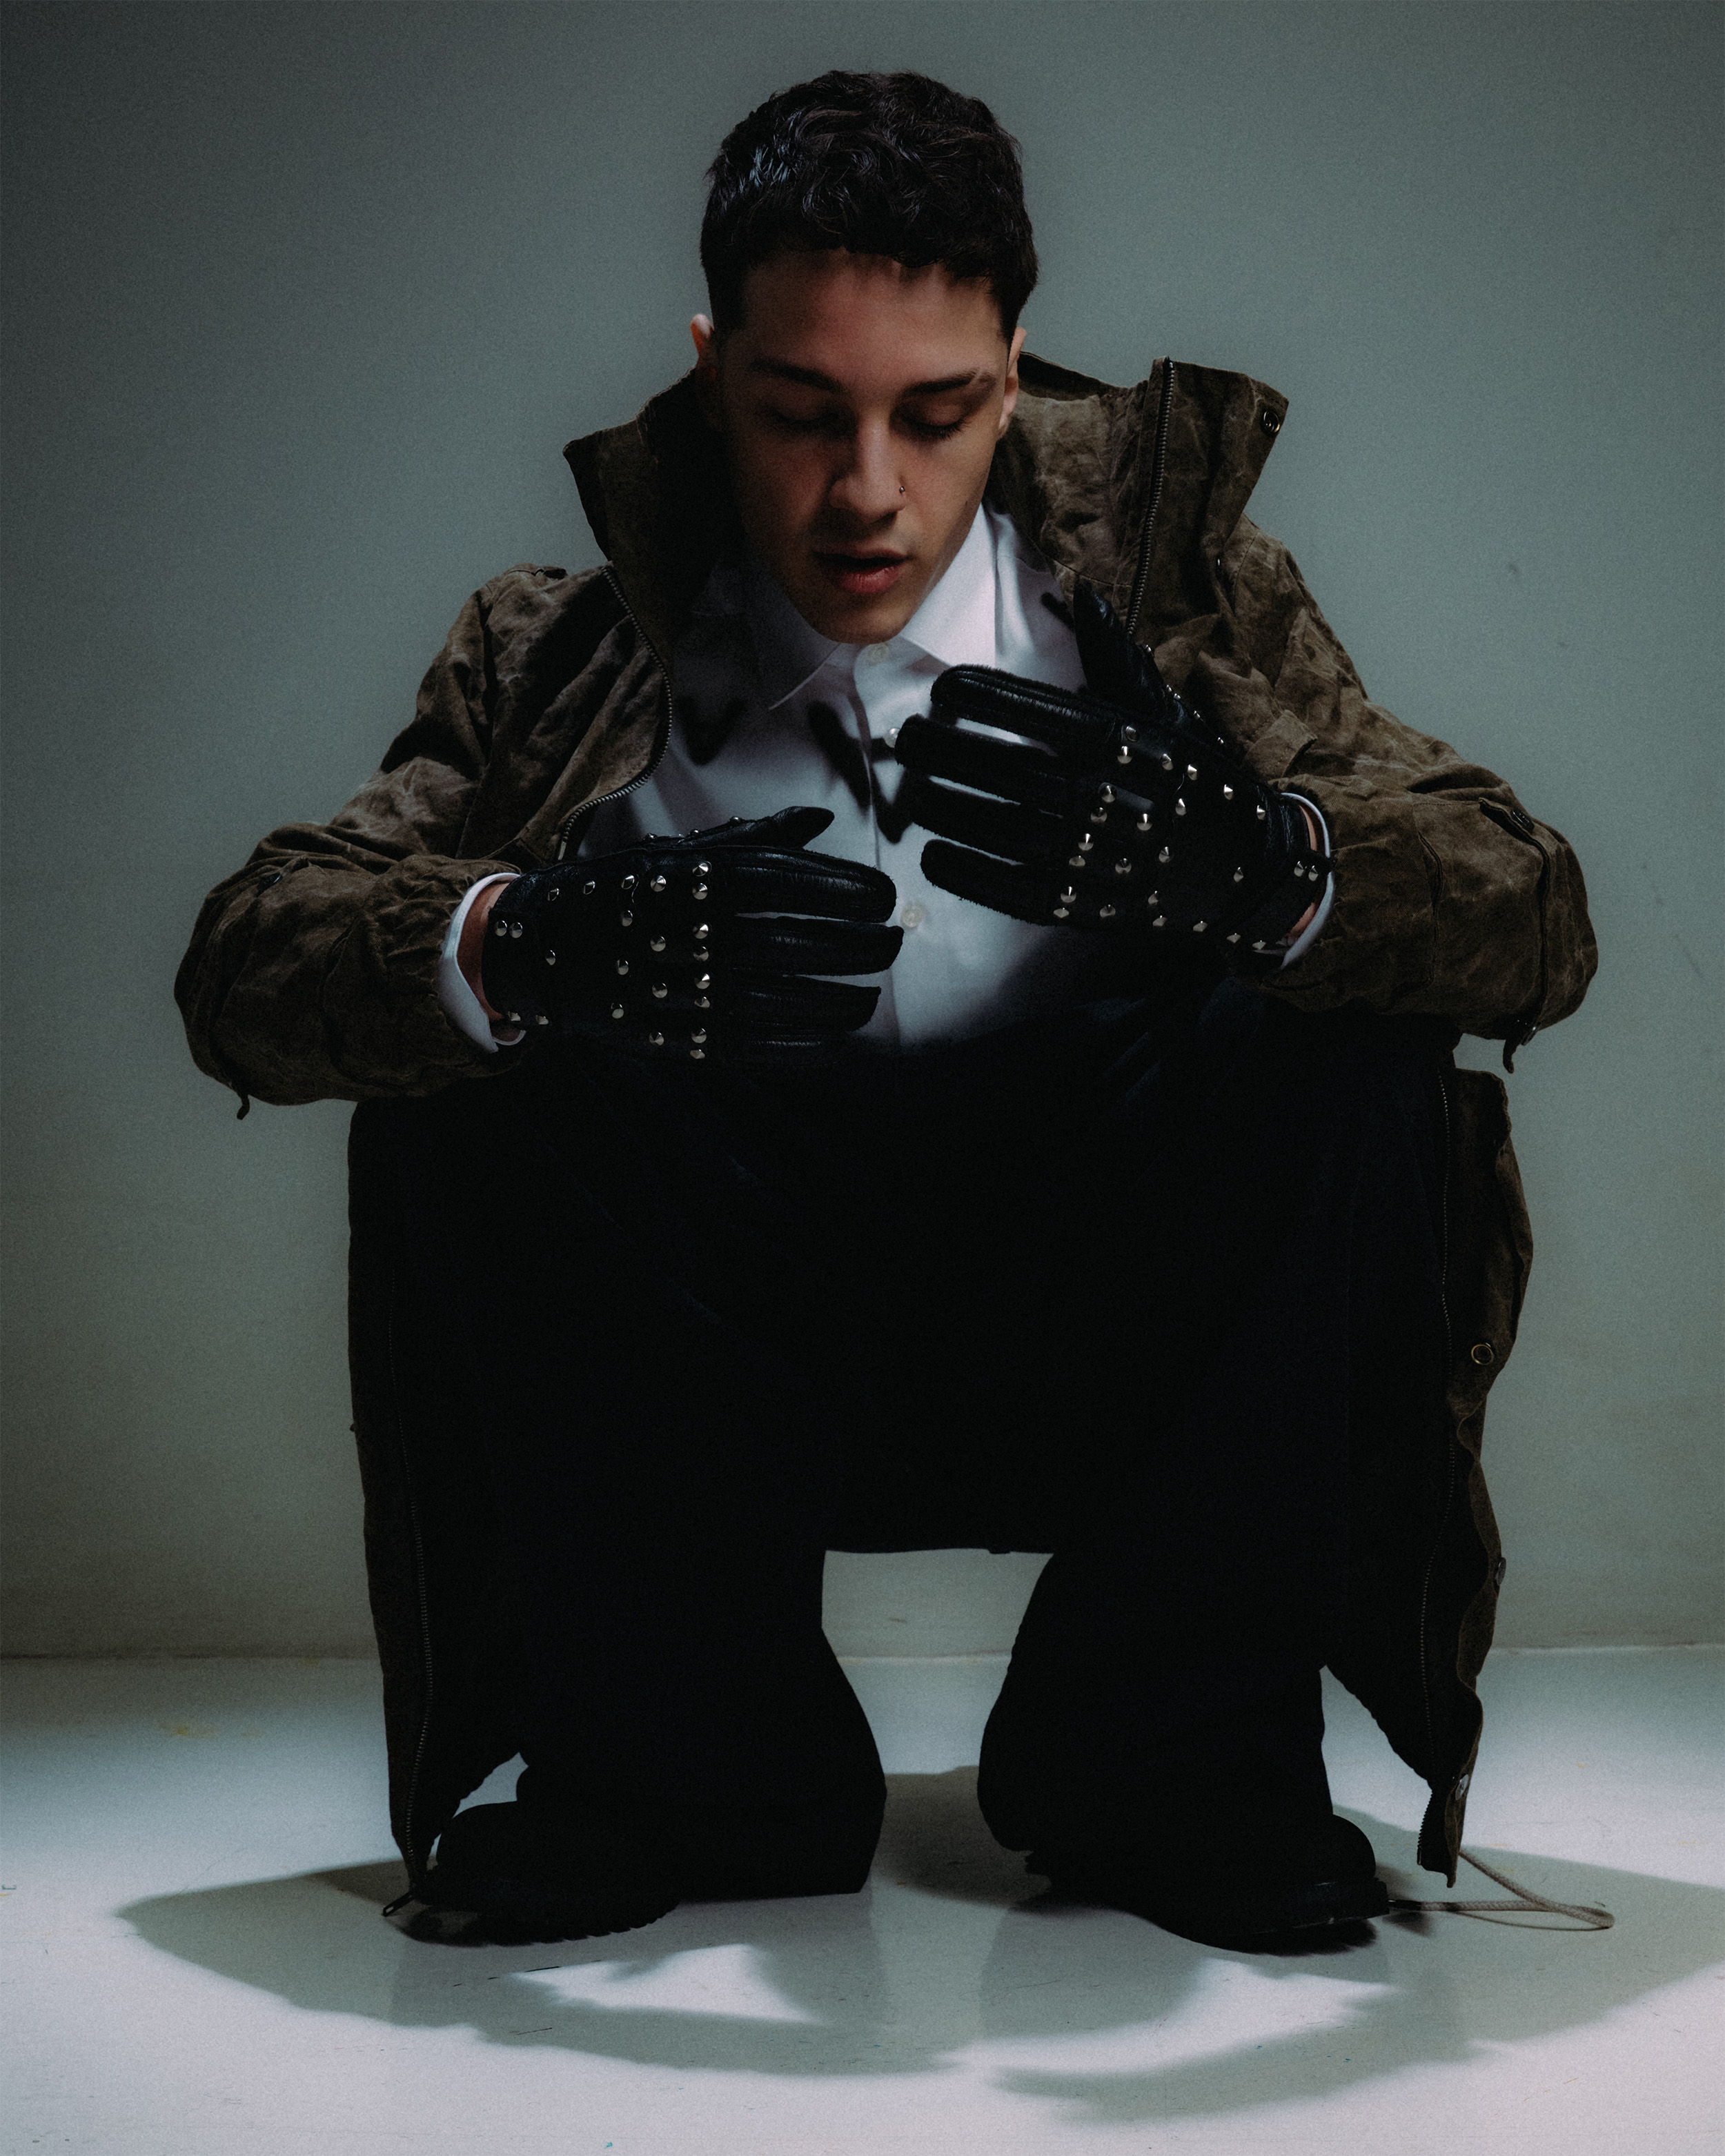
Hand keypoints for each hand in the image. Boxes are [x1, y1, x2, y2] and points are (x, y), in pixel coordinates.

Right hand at [480, 808, 901, 1065]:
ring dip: (839, 998)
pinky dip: (803, 1046)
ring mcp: (683, 987)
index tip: (885, 899)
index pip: (790, 882)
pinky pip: (753, 1045)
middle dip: (857, 945)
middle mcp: (692, 930)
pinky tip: (839, 1039)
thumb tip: (824, 818)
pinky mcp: (676, 1036)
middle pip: (794, 941)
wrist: (540, 945)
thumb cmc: (625, 888)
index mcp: (695, 877)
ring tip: (870, 995)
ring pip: (780, 996)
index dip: (846, 891)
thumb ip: (756, 837)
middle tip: (892, 945)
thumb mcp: (680, 848)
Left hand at [893, 583, 1330, 952]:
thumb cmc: (1196, 777)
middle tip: (910, 741)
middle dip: (952, 755)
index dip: (988, 701)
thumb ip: (1117, 658)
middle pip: (1015, 773)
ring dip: (952, 811)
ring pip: (1010, 831)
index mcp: (1133, 743)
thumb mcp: (1166, 713)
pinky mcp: (1092, 907)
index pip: (1047, 715)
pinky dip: (972, 874)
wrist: (1245, 869)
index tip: (944, 691)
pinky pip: (1019, 891)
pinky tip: (935, 856)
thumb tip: (1086, 594)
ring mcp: (1103, 859)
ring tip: (914, 793)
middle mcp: (1117, 799)